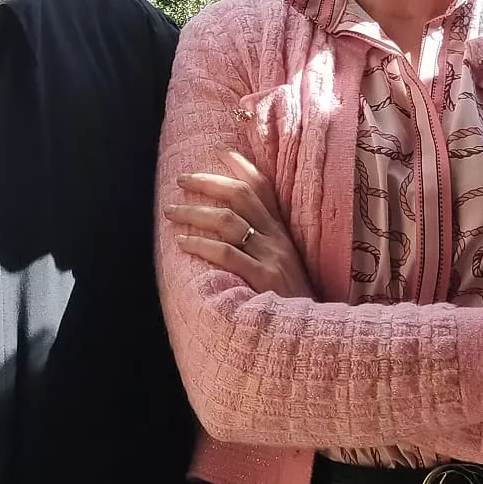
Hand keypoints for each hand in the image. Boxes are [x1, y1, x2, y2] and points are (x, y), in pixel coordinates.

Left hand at [164, 150, 315, 298]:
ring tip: (172, 211)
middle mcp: (277, 238)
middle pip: (241, 195)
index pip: (262, 187)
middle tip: (181, 179)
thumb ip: (261, 245)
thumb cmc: (290, 302)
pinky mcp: (263, 279)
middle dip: (209, 182)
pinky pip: (227, 254)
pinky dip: (201, 245)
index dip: (241, 165)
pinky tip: (182, 243)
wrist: (310, 332)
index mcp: (281, 232)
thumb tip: (227, 228)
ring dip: (195, 212)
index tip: (219, 151)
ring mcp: (271, 257)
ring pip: (228, 221)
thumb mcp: (282, 265)